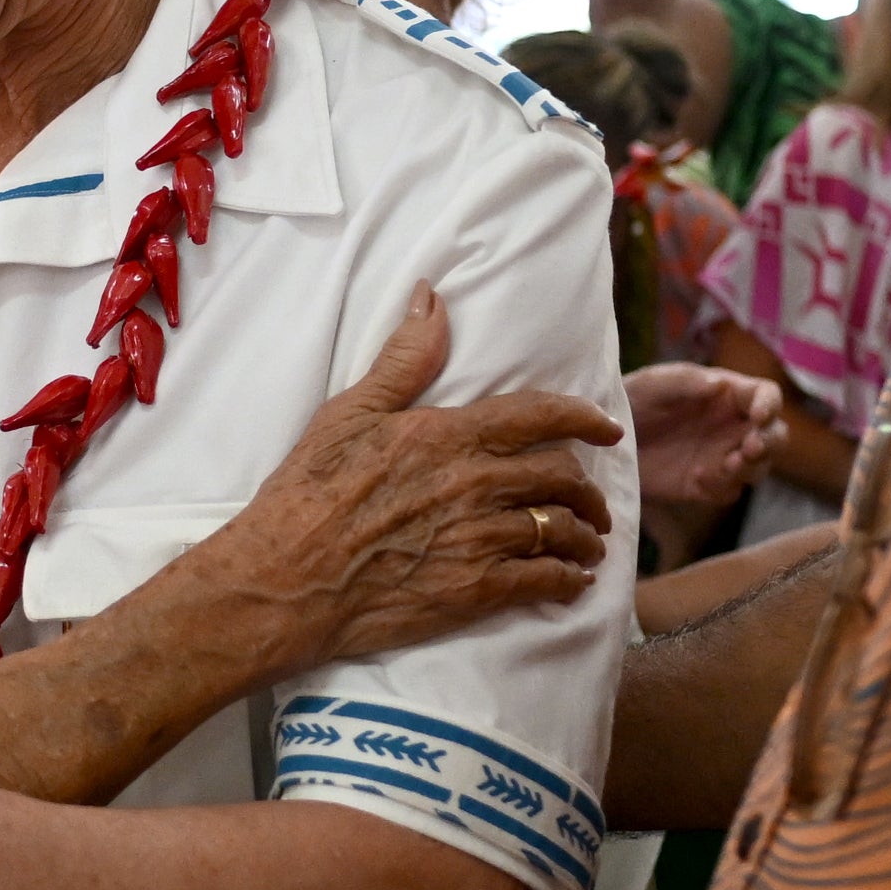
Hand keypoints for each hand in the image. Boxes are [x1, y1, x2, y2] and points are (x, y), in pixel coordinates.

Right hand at [184, 287, 622, 682]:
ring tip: (590, 545)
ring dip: (585, 537)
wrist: (284, 582)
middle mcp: (473, 484)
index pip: (539, 416)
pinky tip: (572, 583)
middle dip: (588, 489)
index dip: (583, 419)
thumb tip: (430, 299)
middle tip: (595, 501)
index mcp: (447, 435)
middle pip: (560, 476)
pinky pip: (545, 581)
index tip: (606, 428)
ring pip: (560, 530)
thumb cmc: (305, 496)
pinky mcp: (474, 591)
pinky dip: (568, 581)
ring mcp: (477, 539)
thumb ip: (403, 360)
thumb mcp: (347, 415)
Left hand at [624, 362, 785, 514]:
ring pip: (758, 467)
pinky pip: (729, 491)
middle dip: (769, 443)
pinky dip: (721, 487)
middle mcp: (733, 426)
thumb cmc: (634, 399)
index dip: (770, 405)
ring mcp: (722, 457)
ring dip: (750, 468)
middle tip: (748, 448)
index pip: (766, 396)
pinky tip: (696, 479)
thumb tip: (719, 385)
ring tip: (725, 465)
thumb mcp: (654, 383)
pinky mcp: (706, 485)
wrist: (605, 439)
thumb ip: (685, 382)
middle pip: (775, 436)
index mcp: (729, 395)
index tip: (758, 416)